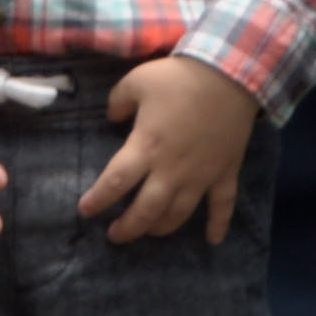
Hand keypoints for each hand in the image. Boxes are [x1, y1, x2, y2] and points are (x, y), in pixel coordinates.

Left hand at [81, 54, 259, 244]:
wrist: (230, 75)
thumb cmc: (179, 78)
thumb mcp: (137, 80)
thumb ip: (118, 101)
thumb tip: (112, 118)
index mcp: (146, 147)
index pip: (115, 183)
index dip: (98, 200)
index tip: (86, 210)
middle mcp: (171, 170)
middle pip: (146, 211)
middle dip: (127, 228)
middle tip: (114, 234)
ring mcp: (200, 176)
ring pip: (178, 214)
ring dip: (161, 228)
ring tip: (149, 231)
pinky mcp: (225, 173)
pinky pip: (223, 205)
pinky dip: (219, 224)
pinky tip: (213, 240)